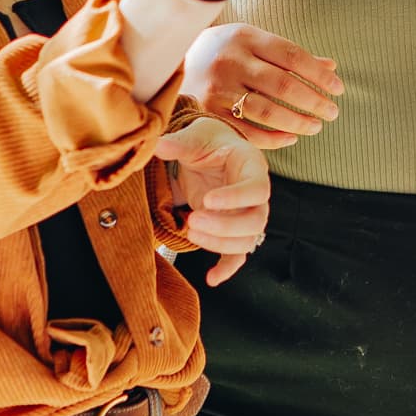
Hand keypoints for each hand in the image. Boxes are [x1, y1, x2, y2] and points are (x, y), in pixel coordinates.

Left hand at [155, 115, 268, 286]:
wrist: (208, 154)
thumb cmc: (206, 142)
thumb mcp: (194, 137)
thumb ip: (180, 143)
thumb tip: (158, 145)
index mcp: (252, 166)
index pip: (258, 188)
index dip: (236, 198)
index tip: (206, 200)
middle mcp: (256, 194)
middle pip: (256, 220)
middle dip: (225, 226)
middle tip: (193, 219)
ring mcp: (246, 215)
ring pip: (247, 240)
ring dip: (220, 243)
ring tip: (190, 232)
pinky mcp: (234, 231)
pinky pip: (237, 255)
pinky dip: (226, 268)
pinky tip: (211, 278)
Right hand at [182, 23, 343, 151]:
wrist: (165, 64)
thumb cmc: (220, 52)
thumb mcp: (250, 43)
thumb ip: (288, 56)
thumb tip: (331, 67)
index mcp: (244, 36)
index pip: (293, 56)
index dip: (320, 75)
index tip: (338, 89)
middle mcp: (230, 60)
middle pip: (283, 84)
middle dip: (314, 101)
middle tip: (333, 112)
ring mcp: (216, 88)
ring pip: (268, 111)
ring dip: (298, 122)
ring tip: (316, 127)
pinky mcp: (207, 113)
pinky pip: (247, 131)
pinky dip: (274, 138)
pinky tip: (291, 137)